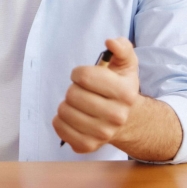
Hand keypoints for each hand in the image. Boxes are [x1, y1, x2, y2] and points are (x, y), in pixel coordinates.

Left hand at [53, 38, 142, 153]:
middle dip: (73, 89)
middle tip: (81, 92)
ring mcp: (103, 133)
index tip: (83, 76)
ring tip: (76, 105)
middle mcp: (117, 116)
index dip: (78, 73)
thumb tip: (111, 42)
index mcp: (125, 93)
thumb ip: (122, 48)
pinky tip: (71, 117)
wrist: (127, 120)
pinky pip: (60, 129)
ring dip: (66, 105)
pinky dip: (59, 121)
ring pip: (64, 112)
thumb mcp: (126, 65)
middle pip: (73, 95)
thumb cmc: (119, 88)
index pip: (84, 77)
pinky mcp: (88, 145)